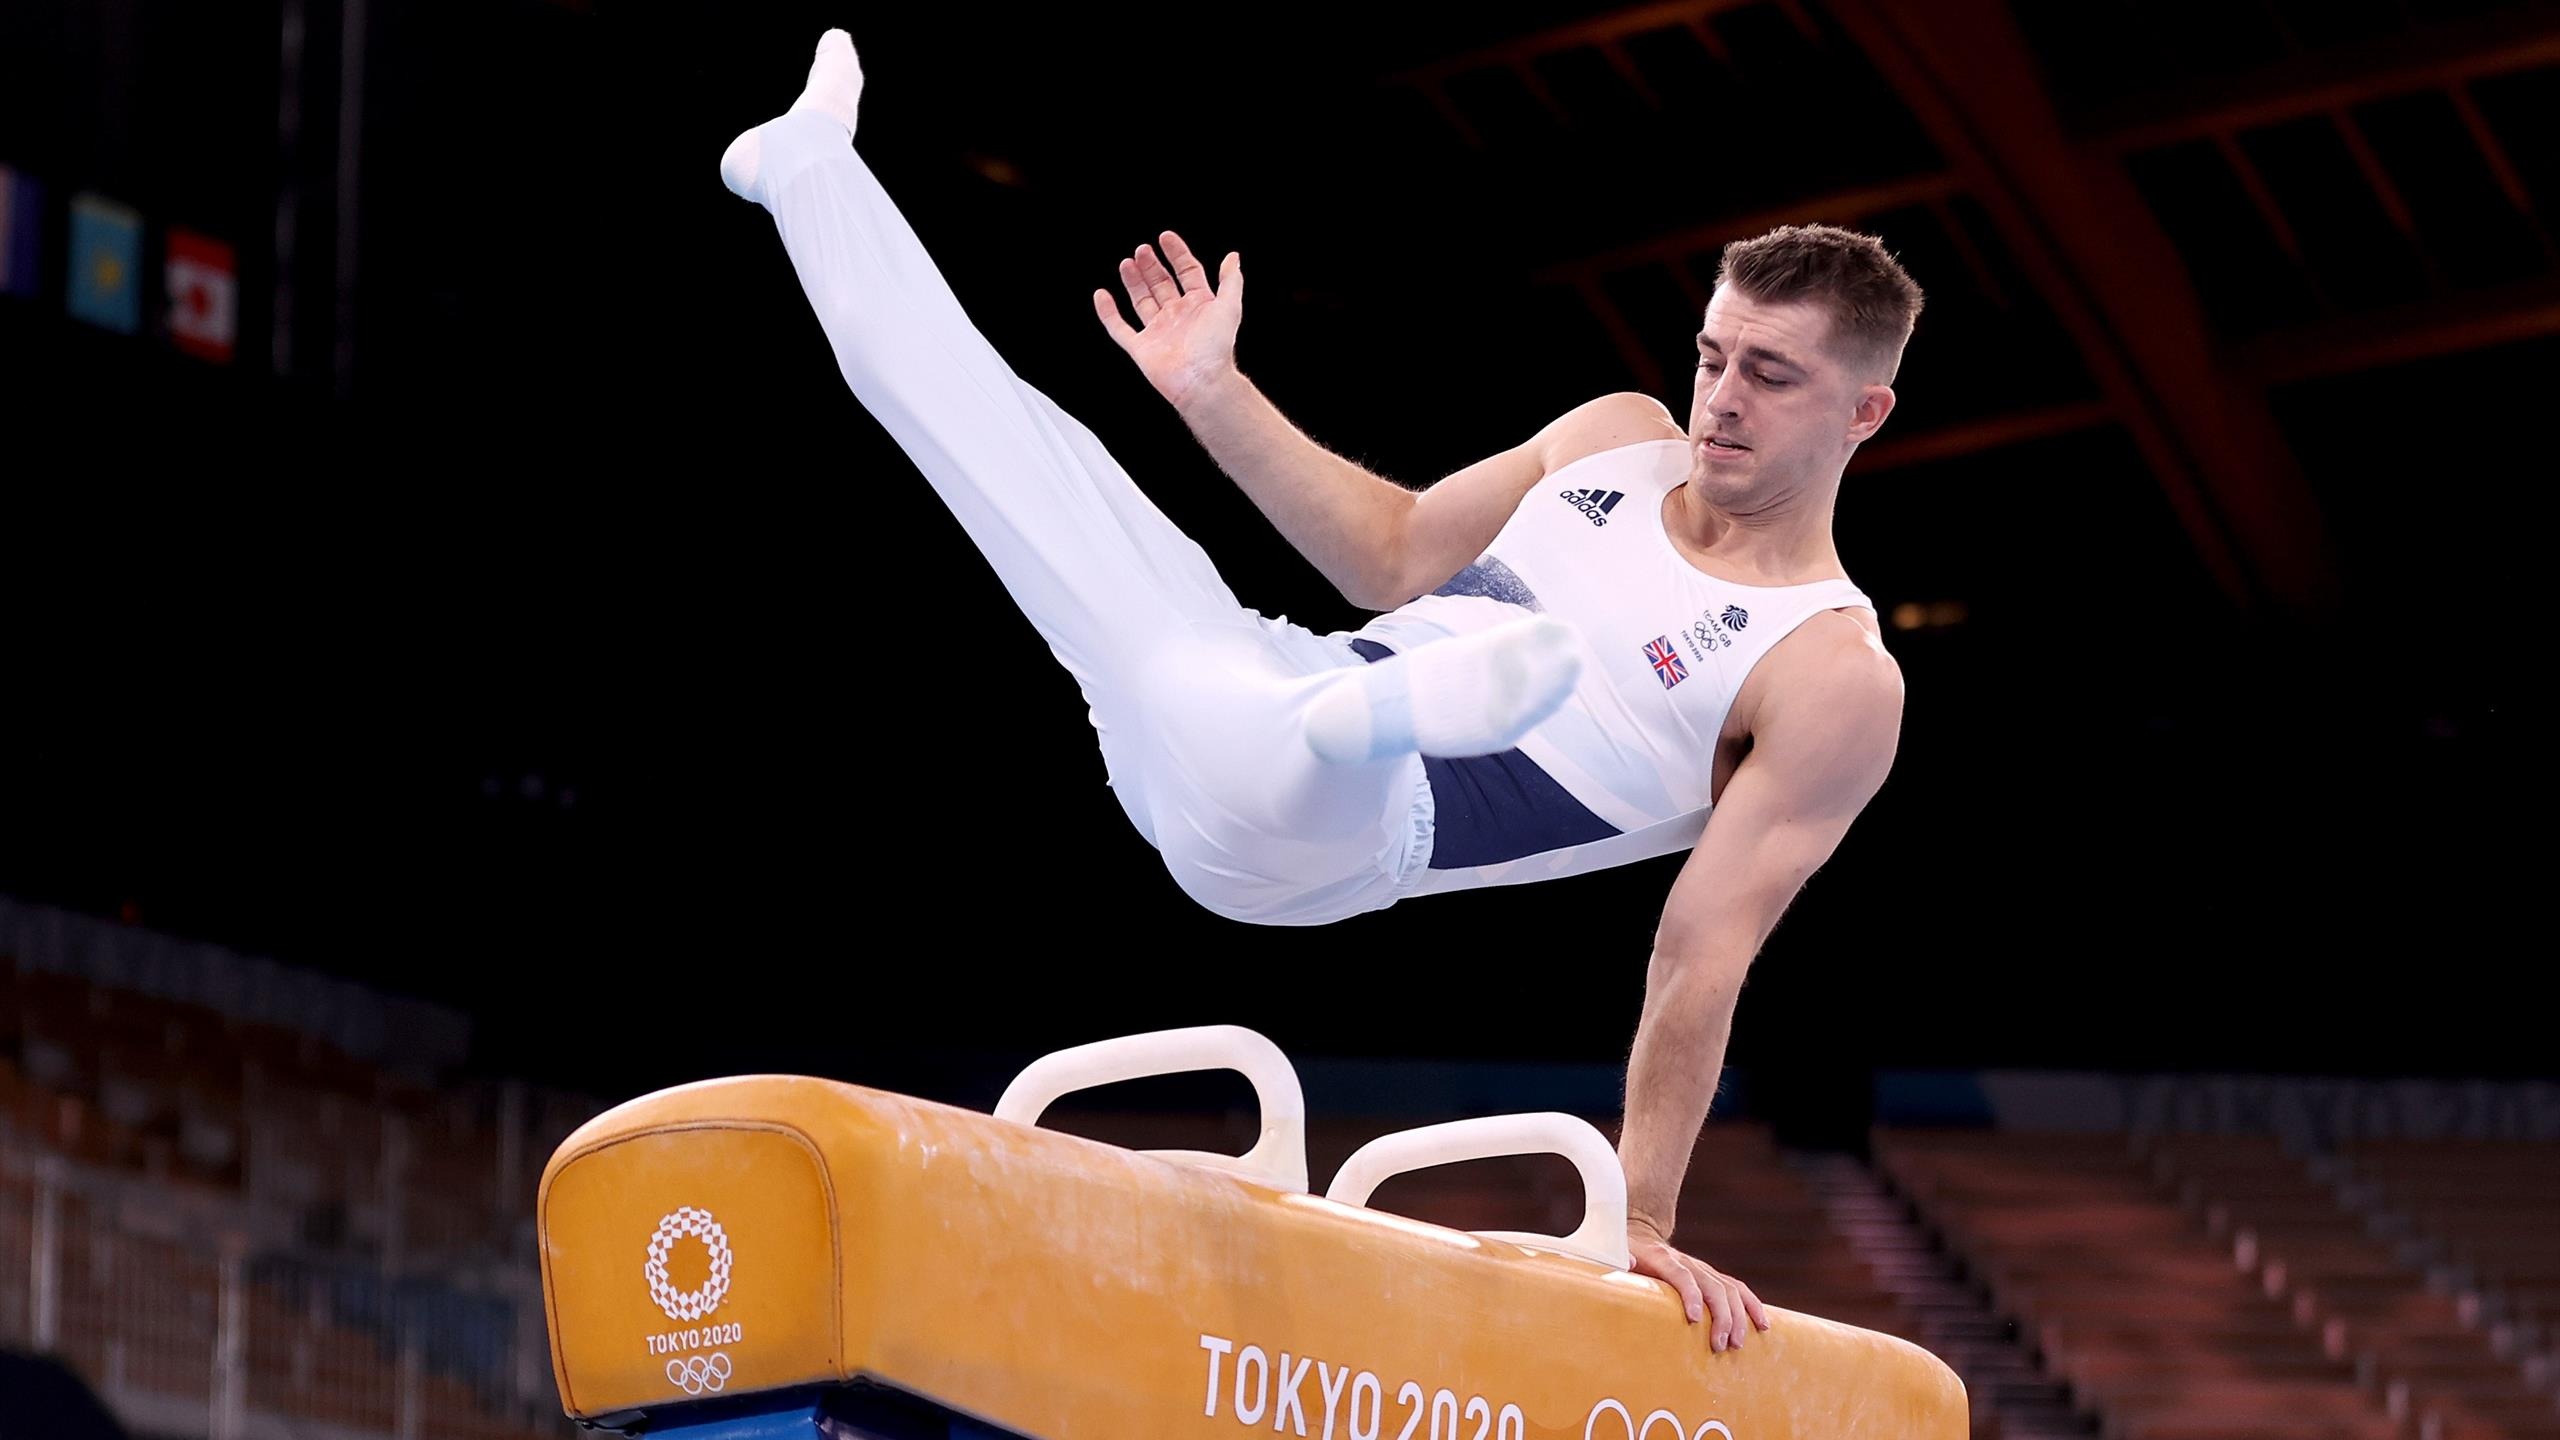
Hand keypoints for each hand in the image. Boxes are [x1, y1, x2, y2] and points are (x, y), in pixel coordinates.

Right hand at [1093, 229, 1243, 409]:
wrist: (1201, 380)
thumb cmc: (1216, 348)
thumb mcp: (1229, 307)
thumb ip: (1230, 280)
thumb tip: (1233, 257)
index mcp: (1199, 305)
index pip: (1187, 272)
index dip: (1177, 254)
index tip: (1165, 237)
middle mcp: (1177, 316)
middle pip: (1161, 284)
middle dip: (1151, 265)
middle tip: (1142, 249)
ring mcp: (1158, 331)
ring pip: (1141, 300)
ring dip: (1133, 281)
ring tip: (1127, 263)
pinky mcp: (1141, 348)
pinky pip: (1120, 328)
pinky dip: (1108, 313)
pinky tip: (1102, 295)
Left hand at [1628, 1214, 1770, 1353]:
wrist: (1642, 1234)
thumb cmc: (1626, 1255)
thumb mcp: (1616, 1255)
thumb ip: (1620, 1261)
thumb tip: (1628, 1263)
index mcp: (1663, 1259)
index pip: (1682, 1275)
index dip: (1690, 1295)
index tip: (1695, 1318)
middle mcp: (1688, 1263)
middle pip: (1712, 1286)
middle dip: (1720, 1316)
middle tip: (1720, 1345)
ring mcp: (1703, 1269)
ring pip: (1728, 1289)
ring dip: (1737, 1317)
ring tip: (1737, 1343)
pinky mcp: (1713, 1276)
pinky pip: (1738, 1289)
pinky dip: (1752, 1305)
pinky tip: (1762, 1324)